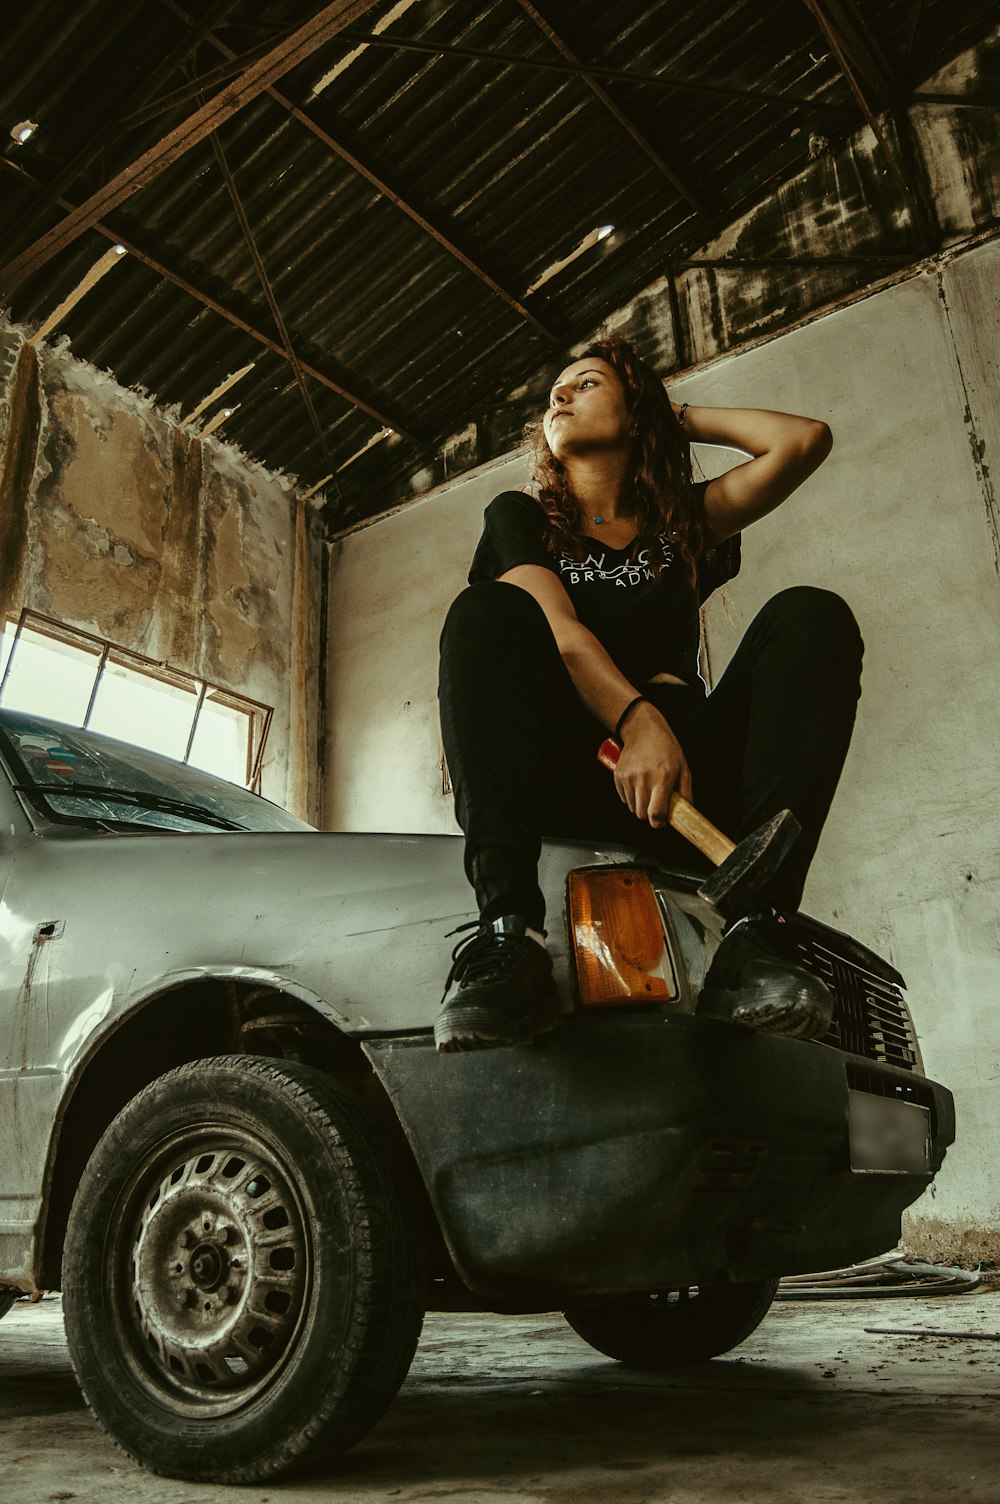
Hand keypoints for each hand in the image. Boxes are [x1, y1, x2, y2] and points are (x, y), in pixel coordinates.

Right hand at [612, 702, 692, 827]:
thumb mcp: (683, 768)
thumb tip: (687, 814)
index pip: (656, 814)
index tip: (662, 820)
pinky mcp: (618, 776)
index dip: (659, 822)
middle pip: (642, 815)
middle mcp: (644, 779)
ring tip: (647, 789)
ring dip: (640, 805)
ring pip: (632, 808)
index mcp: (663, 778)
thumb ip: (686, 793)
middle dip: (649, 814)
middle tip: (656, 803)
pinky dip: (631, 797)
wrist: (643, 730)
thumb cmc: (666, 749)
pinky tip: (638, 783)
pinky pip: (624, 798)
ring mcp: (628, 778)